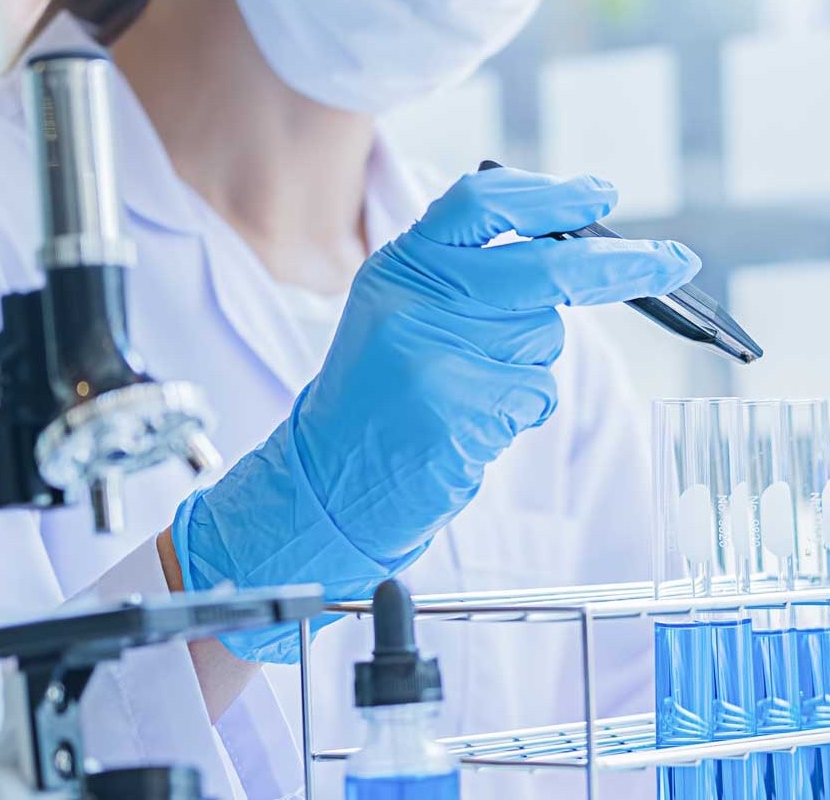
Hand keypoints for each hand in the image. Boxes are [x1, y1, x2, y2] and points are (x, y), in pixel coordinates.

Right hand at [170, 167, 699, 661]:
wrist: (330, 474)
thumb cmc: (378, 394)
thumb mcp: (403, 314)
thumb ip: (467, 278)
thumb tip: (570, 251)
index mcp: (398, 267)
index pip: (480, 203)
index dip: (549, 194)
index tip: (599, 192)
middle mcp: (411, 300)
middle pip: (540, 268)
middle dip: (617, 266)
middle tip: (672, 263)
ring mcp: (431, 355)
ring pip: (543, 340)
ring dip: (530, 364)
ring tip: (470, 389)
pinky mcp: (456, 409)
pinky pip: (535, 395)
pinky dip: (519, 409)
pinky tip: (470, 423)